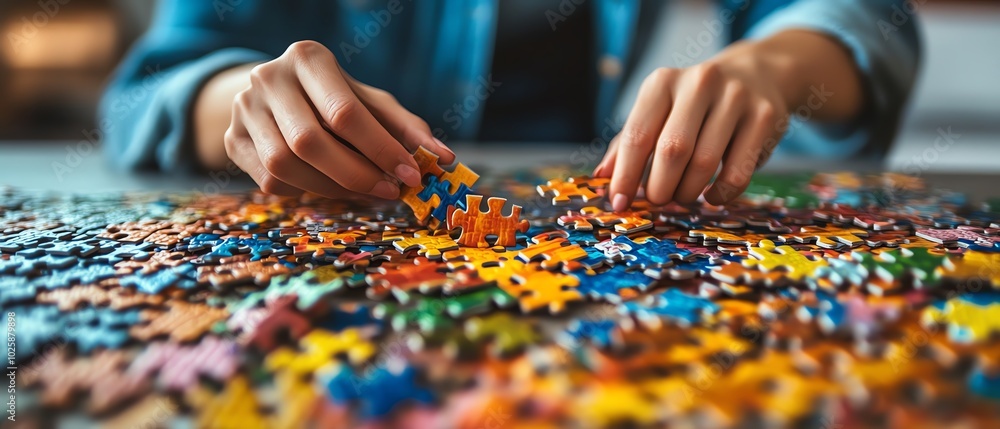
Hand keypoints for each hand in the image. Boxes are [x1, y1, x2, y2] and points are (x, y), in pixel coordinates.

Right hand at [223, 40, 454, 198]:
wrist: (277, 94)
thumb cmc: (336, 99)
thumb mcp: (372, 103)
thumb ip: (407, 129)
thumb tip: (445, 159)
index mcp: (307, 58)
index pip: (345, 112)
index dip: (380, 149)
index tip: (411, 174)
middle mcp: (268, 78)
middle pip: (309, 142)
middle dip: (356, 174)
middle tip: (390, 191)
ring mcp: (243, 109)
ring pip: (285, 166)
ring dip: (332, 188)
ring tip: (365, 191)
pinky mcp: (232, 141)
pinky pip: (270, 181)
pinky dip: (307, 190)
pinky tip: (329, 185)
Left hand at [594, 41, 790, 208]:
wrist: (755, 74)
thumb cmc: (692, 104)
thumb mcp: (658, 111)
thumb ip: (628, 142)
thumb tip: (602, 177)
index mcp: (663, 82)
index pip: (637, 136)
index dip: (625, 175)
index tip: (619, 203)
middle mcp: (699, 83)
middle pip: (672, 151)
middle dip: (659, 187)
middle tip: (657, 200)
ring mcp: (735, 97)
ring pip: (704, 164)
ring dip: (687, 193)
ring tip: (682, 196)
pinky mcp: (764, 117)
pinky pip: (738, 172)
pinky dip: (721, 194)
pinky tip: (712, 195)